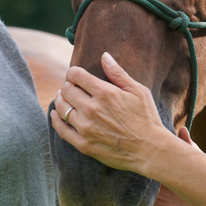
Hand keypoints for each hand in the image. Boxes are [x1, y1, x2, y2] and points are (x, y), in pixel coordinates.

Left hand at [50, 52, 171, 174]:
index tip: (75, 75)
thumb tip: (104, 55)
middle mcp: (92, 109)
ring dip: (60, 100)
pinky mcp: (83, 144)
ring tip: (64, 98)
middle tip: (72, 87)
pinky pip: (61, 129)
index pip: (76, 75)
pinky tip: (56, 115)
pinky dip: (55, 120)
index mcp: (105, 93)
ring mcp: (86, 128)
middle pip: (66, 90)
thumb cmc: (147, 118)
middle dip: (67, 85)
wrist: (150, 149)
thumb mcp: (138, 91)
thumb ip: (118, 73)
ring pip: (62, 108)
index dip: (73, 72)